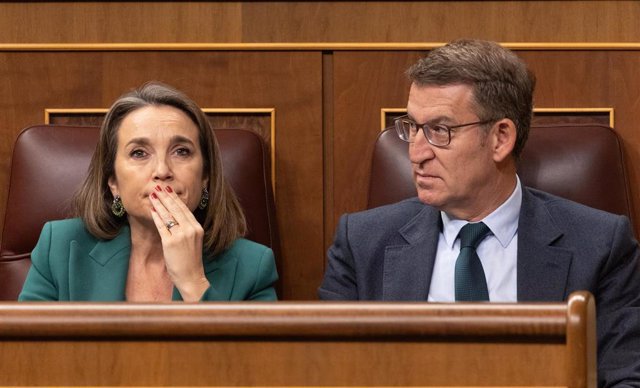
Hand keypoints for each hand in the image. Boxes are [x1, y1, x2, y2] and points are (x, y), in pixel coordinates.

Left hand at [149, 184, 209, 300]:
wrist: (191, 277)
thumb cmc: (191, 261)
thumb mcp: (193, 242)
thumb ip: (186, 229)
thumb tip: (175, 217)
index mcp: (197, 228)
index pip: (185, 209)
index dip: (175, 198)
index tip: (168, 190)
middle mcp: (191, 229)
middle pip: (176, 209)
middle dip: (166, 197)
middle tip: (158, 187)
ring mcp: (181, 235)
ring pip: (169, 215)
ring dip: (159, 203)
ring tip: (152, 195)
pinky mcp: (170, 243)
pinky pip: (162, 226)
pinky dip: (156, 217)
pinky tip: (152, 210)